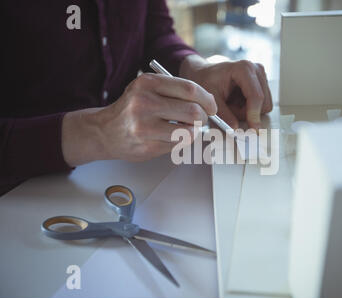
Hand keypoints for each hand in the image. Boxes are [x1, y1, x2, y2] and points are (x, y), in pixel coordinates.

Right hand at [61, 73, 216, 165]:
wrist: (104, 131)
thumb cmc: (131, 109)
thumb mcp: (147, 89)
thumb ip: (174, 91)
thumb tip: (208, 102)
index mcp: (147, 83)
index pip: (190, 89)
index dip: (207, 99)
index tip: (211, 106)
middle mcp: (144, 102)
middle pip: (193, 111)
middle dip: (204, 117)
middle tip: (202, 119)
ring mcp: (145, 126)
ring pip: (189, 131)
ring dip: (195, 131)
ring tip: (188, 128)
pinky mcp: (147, 146)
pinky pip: (178, 144)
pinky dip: (182, 141)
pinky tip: (174, 136)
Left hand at [180, 55, 272, 129]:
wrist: (205, 73)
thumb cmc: (206, 81)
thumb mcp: (211, 99)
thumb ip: (223, 114)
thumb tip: (235, 129)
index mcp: (244, 69)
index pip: (255, 96)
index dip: (254, 115)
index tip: (252, 130)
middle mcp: (257, 70)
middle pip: (263, 103)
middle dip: (247, 113)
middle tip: (228, 109)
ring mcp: (262, 77)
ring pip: (264, 106)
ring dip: (248, 112)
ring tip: (231, 104)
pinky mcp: (263, 84)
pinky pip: (262, 106)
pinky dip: (249, 109)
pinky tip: (237, 101)